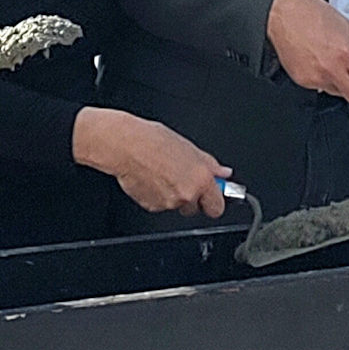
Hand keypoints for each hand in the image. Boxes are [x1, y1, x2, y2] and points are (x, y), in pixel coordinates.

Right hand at [73, 108, 229, 217]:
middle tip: (183, 179)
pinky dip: (158, 195)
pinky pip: (160, 205)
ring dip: (174, 195)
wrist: (125, 146)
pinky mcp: (152, 207)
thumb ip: (209, 164)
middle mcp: (187, 194)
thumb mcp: (188, 147)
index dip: (213, 200)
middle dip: (192, 198)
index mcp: (201, 179)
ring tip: (164, 173)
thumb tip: (223, 173)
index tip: (210, 194)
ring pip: (177, 205)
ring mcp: (169, 203)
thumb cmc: (154, 141)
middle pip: (196, 208)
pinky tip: (153, 178)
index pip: (217, 206)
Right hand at [266, 0, 348, 114]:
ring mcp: (316, 77)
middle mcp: (331, 68)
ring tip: (337, 61)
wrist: (280, 14)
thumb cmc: (312, 14)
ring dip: (347, 85)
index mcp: (346, 52)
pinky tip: (323, 62)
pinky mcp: (303, 82)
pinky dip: (329, 80)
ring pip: (341, 93)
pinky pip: (324, 88)